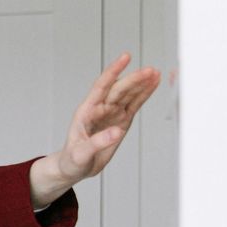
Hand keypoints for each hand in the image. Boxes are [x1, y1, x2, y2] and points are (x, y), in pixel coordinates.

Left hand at [32, 54, 161, 206]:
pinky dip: (144, 94)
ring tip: (155, 73)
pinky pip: (134, 104)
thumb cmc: (72, 160)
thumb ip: (98, 142)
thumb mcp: (81, 154)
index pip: (101, 87)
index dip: (113, 72)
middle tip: (150, 70)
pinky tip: (153, 84)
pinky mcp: (121, 120)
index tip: (125, 58)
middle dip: (134, 79)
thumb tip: (116, 131)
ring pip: (128, 94)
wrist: (75, 167)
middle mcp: (99, 109)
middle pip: (119, 89)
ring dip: (141, 84)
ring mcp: (111, 113)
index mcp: (86, 112)